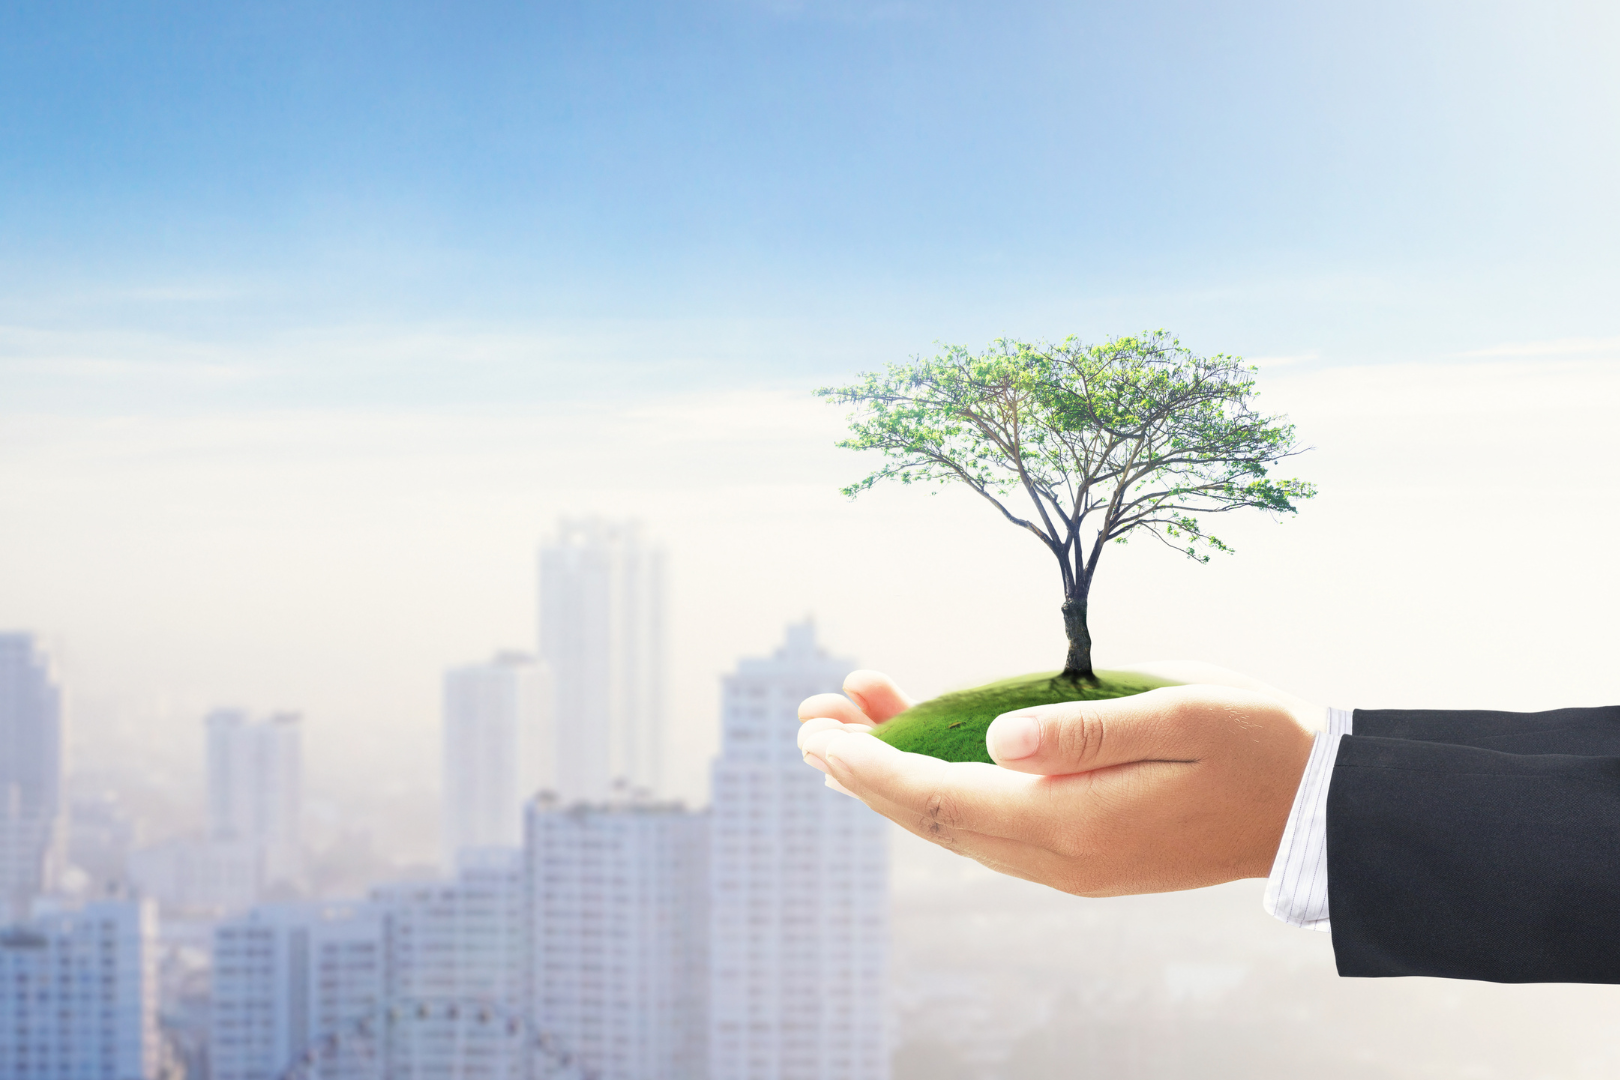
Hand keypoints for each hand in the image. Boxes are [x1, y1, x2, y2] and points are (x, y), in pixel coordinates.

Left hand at [797, 669, 1315, 896]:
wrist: (1314, 807)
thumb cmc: (1254, 745)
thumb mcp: (1179, 716)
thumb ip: (1084, 730)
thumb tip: (997, 736)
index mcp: (1074, 826)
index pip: (942, 798)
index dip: (873, 764)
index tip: (818, 732)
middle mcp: (1058, 858)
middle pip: (932, 817)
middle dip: (863, 770)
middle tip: (807, 719)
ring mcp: (1068, 861)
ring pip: (954, 822)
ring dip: (895, 776)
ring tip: (843, 724)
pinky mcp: (1080, 850)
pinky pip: (987, 822)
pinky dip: (940, 784)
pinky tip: (921, 747)